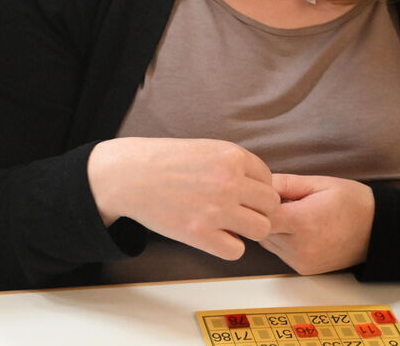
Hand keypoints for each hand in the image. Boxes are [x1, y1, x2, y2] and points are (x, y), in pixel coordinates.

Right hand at [88, 138, 280, 259]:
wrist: (128, 175)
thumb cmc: (162, 160)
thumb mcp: (203, 148)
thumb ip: (232, 163)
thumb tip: (259, 186)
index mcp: (231, 156)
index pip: (268, 179)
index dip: (255, 188)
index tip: (238, 192)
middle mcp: (229, 182)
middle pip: (271, 205)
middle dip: (256, 209)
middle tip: (235, 210)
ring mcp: (217, 209)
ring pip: (261, 228)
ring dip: (247, 229)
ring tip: (226, 224)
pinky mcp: (201, 234)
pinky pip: (237, 250)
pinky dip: (228, 246)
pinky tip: (213, 235)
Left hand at [259, 173, 373, 274]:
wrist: (379, 231)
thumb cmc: (352, 202)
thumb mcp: (319, 183)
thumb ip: (285, 183)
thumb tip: (258, 184)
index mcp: (303, 222)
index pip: (260, 216)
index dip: (256, 202)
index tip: (262, 193)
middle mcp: (300, 247)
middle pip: (261, 229)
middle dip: (264, 213)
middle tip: (281, 200)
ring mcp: (302, 261)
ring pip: (266, 242)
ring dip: (272, 227)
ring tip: (292, 213)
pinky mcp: (304, 269)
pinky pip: (279, 252)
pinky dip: (281, 239)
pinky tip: (297, 228)